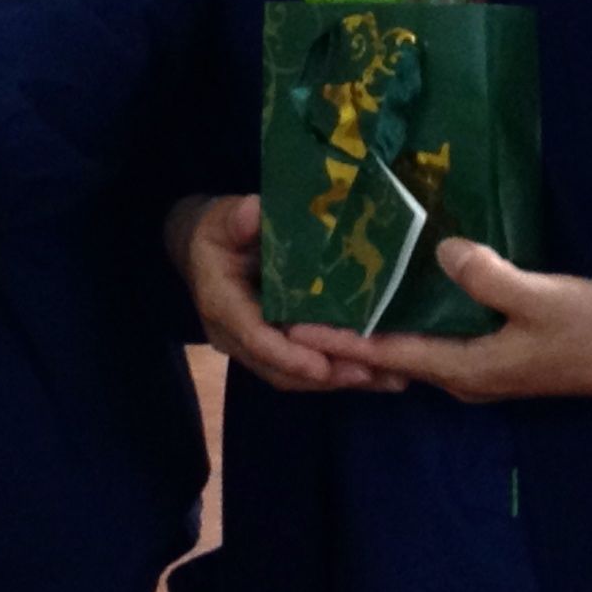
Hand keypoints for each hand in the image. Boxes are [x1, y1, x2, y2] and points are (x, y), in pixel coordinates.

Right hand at [170, 192, 403, 395]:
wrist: (203, 251)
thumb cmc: (217, 231)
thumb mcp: (221, 218)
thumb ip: (236, 219)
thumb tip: (252, 211)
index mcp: (221, 305)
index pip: (255, 338)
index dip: (290, 355)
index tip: (324, 365)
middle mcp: (234, 337)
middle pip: (280, 369)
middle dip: (326, 375)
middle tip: (373, 373)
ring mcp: (252, 349)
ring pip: (294, 377)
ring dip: (339, 379)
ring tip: (388, 378)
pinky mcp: (272, 350)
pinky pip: (303, 369)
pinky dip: (338, 372)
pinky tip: (378, 371)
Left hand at [288, 236, 591, 401]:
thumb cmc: (591, 329)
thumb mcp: (541, 297)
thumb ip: (489, 277)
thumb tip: (442, 251)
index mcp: (466, 368)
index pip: (387, 354)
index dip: (338, 337)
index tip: (291, 320)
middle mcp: (464, 374)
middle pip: (391, 355)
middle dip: (346, 331)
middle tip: (301, 297)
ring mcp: (480, 365)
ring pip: (413, 345)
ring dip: (376, 323)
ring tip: (337, 288)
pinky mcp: (494, 350)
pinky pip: (436, 335)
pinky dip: (408, 315)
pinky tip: (398, 286)